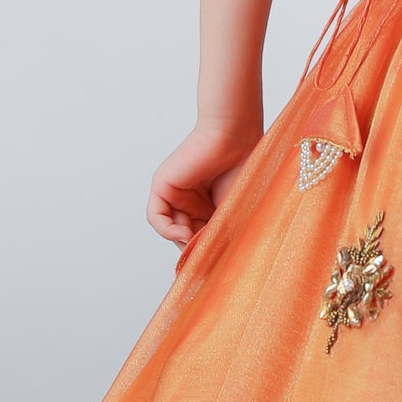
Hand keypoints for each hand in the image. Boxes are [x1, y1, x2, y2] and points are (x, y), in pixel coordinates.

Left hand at [148, 114, 261, 249]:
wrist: (235, 137)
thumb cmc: (245, 169)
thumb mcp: (235, 211)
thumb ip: (220, 234)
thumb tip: (210, 259)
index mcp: (213, 207)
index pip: (204, 238)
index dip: (208, 252)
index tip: (216, 264)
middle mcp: (193, 202)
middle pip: (186, 237)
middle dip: (196, 248)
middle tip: (207, 255)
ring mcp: (177, 195)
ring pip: (172, 230)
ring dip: (183, 241)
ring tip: (199, 242)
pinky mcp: (163, 186)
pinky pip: (156, 217)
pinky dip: (167, 230)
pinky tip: (183, 234)